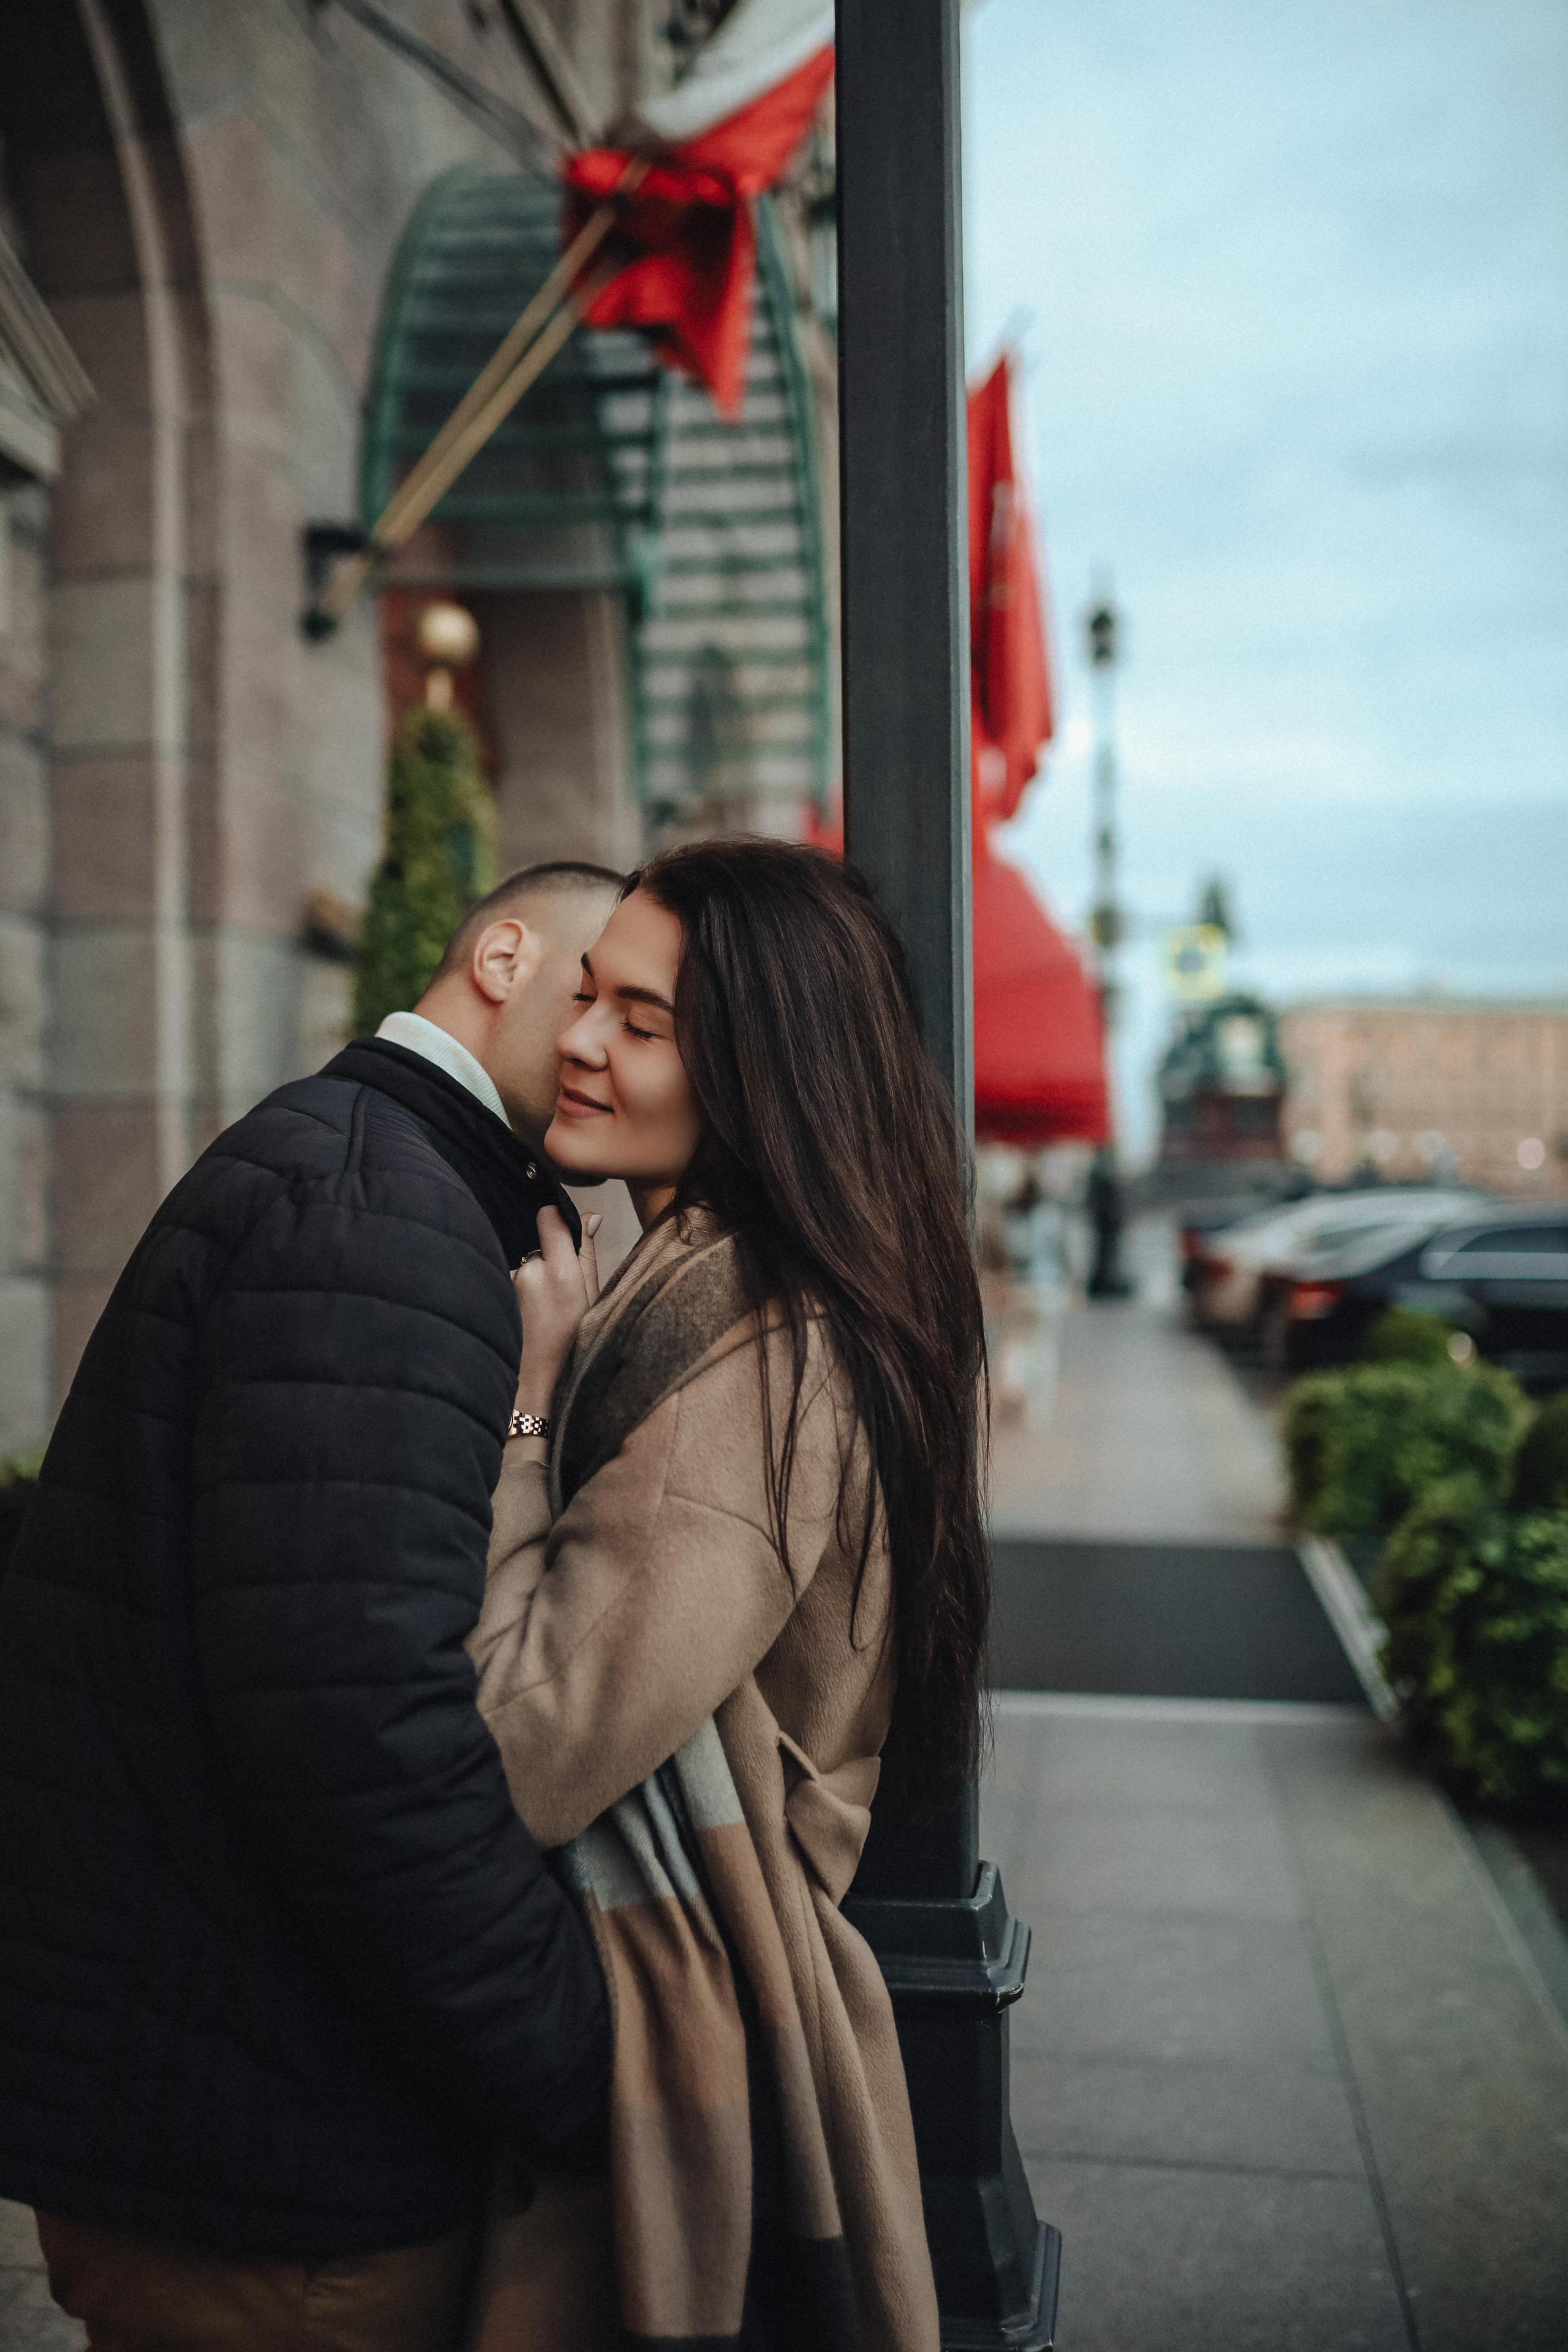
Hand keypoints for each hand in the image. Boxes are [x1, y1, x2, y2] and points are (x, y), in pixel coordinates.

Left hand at [512, 1208, 600, 1415]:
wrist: (536, 1378)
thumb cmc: (570, 1341)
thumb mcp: (592, 1297)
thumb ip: (588, 1253)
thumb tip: (590, 1216)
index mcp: (562, 1273)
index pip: (548, 1217)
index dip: (556, 1221)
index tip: (563, 1236)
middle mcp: (530, 1273)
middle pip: (537, 1241)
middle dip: (548, 1256)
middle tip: (558, 1289)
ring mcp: (508, 1284)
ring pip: (524, 1263)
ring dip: (532, 1276)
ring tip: (541, 1307)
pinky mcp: (494, 1292)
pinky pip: (510, 1278)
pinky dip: (519, 1289)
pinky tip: (527, 1313)